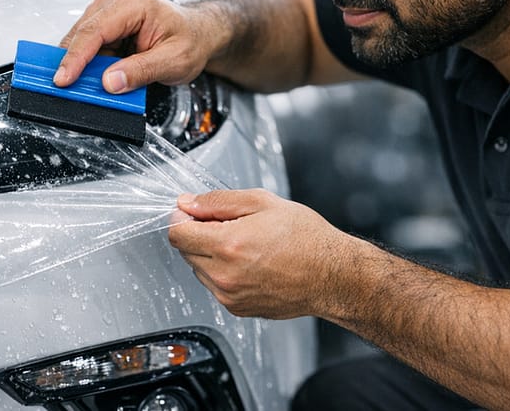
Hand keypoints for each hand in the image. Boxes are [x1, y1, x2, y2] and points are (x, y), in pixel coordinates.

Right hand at [54, 0, 222, 92]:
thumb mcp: (174, 61)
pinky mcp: (106, 25)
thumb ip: (141, 71)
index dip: (75, 58)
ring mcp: (109, 11)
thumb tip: (110, 82)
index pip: (95, 31)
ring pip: (81, 41)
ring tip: (95, 84)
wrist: (199, 33)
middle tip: (71, 89)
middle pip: (82, 34)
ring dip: (85, 65)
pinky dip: (91, 64)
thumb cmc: (191, 40)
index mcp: (134, 4)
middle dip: (75, 64)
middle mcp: (117, 2)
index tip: (63, 79)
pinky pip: (89, 46)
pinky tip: (102, 75)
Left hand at [168, 189, 345, 318]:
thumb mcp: (262, 202)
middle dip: (198, 234)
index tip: (193, 211)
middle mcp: (224, 275)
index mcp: (228, 245)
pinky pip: (215, 285)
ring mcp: (230, 296)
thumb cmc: (306, 239)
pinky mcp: (237, 309)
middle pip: (185, 251)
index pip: (177, 233)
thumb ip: (218, 201)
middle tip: (228, 224)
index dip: (183, 217)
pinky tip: (250, 263)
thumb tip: (188, 203)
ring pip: (199, 269)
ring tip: (245, 245)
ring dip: (210, 254)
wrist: (333, 276)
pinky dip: (223, 272)